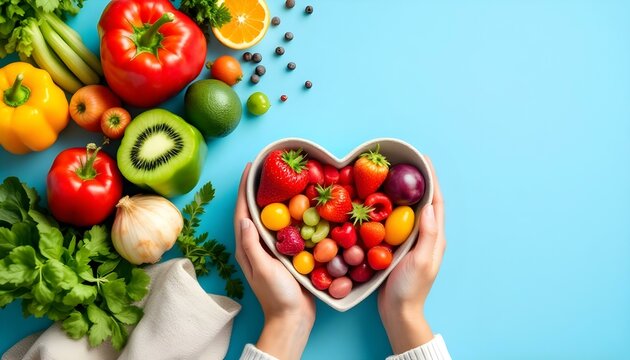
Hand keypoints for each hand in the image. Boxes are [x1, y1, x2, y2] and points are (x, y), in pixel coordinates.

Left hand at [234, 163, 315, 359]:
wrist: (293, 318)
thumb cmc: (277, 295)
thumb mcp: (262, 269)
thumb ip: (252, 245)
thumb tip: (245, 216)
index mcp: (246, 247)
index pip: (243, 211)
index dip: (245, 188)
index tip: (250, 167)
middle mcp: (256, 245)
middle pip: (255, 209)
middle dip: (258, 188)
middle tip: (268, 167)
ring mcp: (271, 249)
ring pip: (270, 217)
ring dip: (274, 197)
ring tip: (283, 179)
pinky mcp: (285, 253)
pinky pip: (285, 228)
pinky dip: (289, 213)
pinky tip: (300, 204)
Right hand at [378, 157, 445, 353]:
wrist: (398, 312)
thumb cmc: (410, 289)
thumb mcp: (421, 262)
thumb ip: (428, 235)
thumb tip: (430, 206)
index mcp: (435, 238)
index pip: (436, 203)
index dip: (431, 180)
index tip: (423, 160)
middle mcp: (425, 236)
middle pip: (423, 202)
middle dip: (416, 181)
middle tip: (404, 162)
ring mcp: (411, 242)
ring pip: (408, 210)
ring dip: (402, 192)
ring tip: (390, 175)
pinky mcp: (397, 247)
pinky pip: (394, 222)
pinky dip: (389, 208)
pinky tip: (377, 202)